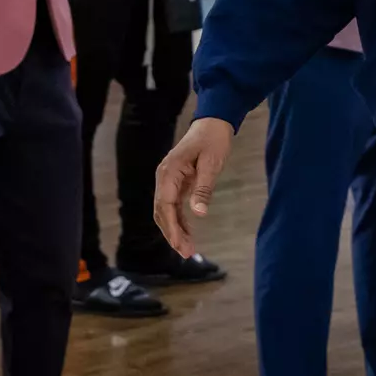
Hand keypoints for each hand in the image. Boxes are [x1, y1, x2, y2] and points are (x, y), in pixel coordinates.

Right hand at [154, 118, 234, 257]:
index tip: (180, 244)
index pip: (165, 206)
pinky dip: (180, 221)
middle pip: (162, 212)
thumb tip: (199, 213)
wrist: (213, 123)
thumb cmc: (213, 140)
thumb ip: (204, 188)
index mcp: (168, 173)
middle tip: (186, 252)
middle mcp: (164, 178)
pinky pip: (174, 206)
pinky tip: (188, 234)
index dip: (172, 227)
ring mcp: (169, 181)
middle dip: (172, 234)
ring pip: (166, 211)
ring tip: (188, 249)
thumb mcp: (212, 164)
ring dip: (175, 230)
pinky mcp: (177, 183)